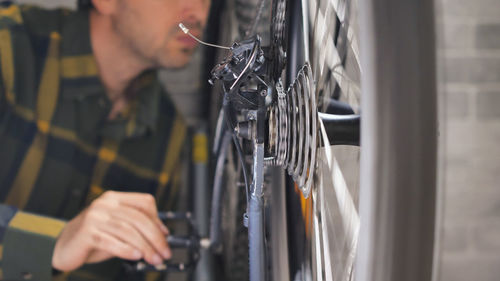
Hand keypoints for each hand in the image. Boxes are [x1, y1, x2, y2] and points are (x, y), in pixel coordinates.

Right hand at [52, 191, 170, 271]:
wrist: (62, 247)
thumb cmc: (94, 238)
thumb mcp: (117, 228)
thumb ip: (136, 228)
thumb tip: (162, 235)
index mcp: (115, 198)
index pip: (145, 202)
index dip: (158, 219)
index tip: (165, 236)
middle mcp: (105, 204)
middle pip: (139, 218)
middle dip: (155, 238)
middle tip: (164, 253)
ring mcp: (95, 217)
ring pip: (128, 231)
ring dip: (145, 247)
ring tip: (154, 259)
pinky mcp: (87, 233)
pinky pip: (111, 241)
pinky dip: (126, 249)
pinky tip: (136, 256)